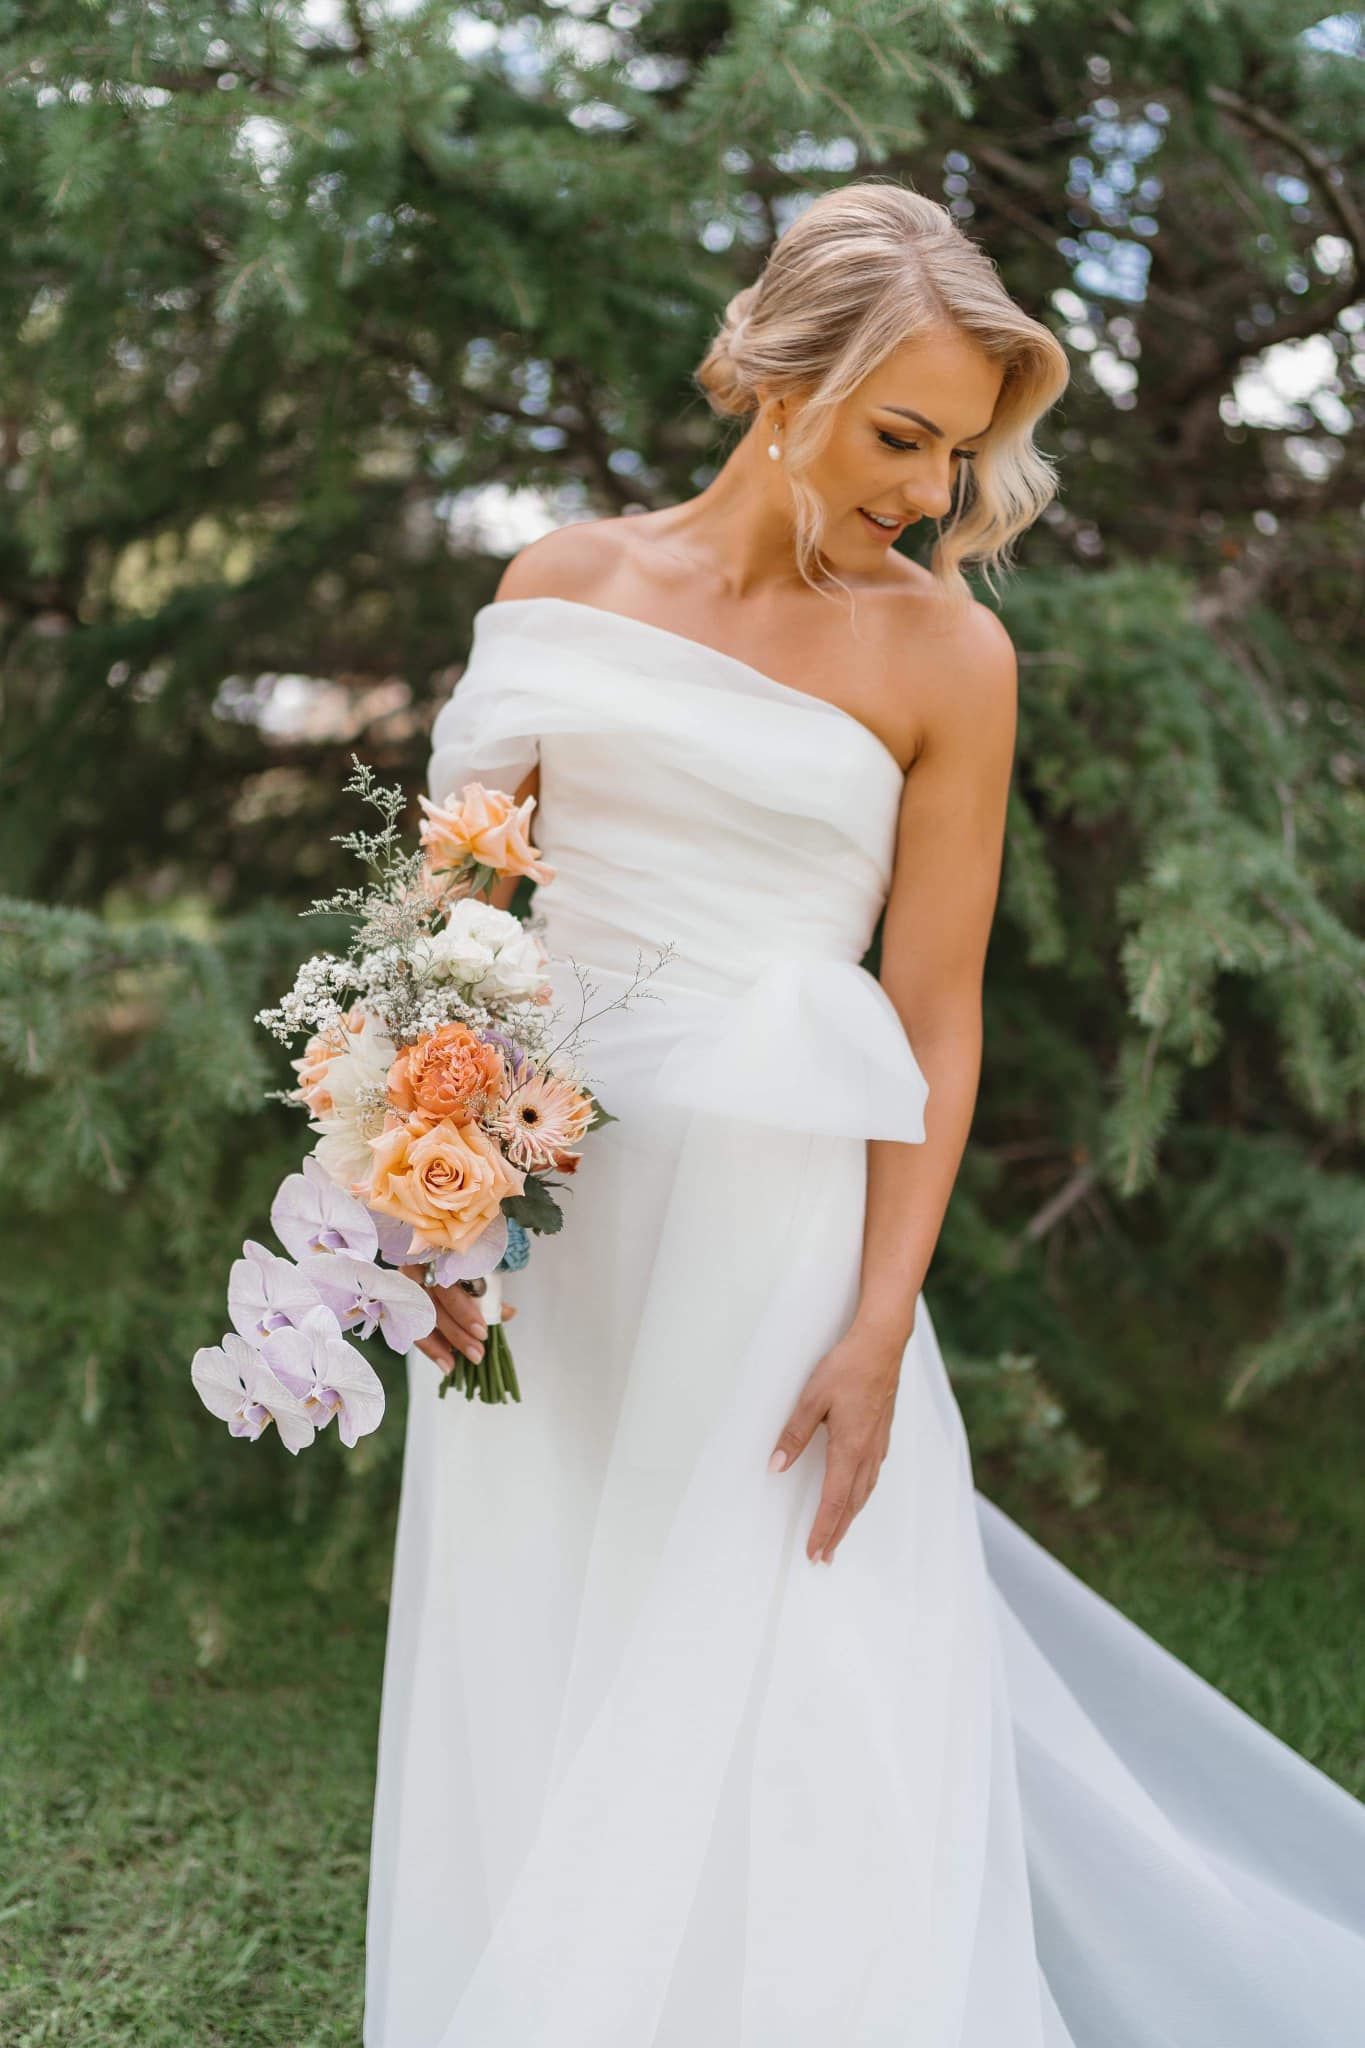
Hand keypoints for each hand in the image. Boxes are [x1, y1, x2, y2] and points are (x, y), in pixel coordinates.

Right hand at [401, 1264, 517, 1380]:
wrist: (428, 1257)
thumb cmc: (457, 1266)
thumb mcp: (475, 1273)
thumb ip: (489, 1294)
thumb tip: (508, 1313)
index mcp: (437, 1255)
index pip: (449, 1285)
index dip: (464, 1311)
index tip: (482, 1331)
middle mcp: (416, 1269)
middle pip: (435, 1306)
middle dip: (457, 1333)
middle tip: (476, 1353)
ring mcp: (404, 1286)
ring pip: (420, 1319)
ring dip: (440, 1345)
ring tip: (457, 1365)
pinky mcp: (398, 1304)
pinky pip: (411, 1330)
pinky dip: (430, 1348)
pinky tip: (445, 1363)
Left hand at [767, 1321, 904, 1564]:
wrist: (881, 1345)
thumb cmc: (847, 1367)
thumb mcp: (810, 1399)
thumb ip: (793, 1434)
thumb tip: (775, 1466)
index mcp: (849, 1448)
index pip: (833, 1500)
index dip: (823, 1529)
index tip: (813, 1552)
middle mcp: (867, 1453)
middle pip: (852, 1504)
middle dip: (836, 1532)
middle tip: (824, 1558)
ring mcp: (878, 1444)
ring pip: (864, 1492)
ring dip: (850, 1516)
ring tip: (838, 1535)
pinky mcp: (882, 1434)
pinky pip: (872, 1476)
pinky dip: (861, 1495)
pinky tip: (857, 1494)